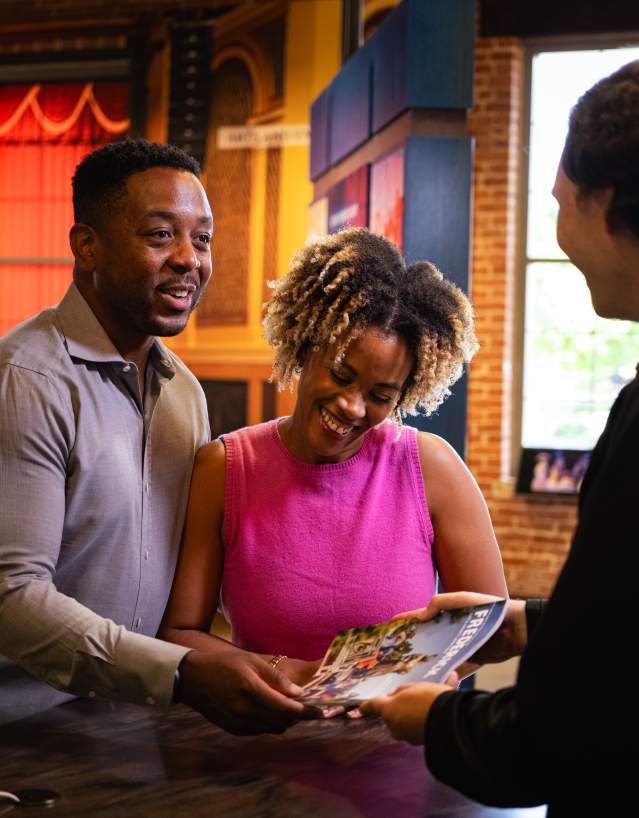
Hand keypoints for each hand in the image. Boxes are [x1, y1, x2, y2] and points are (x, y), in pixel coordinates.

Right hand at [179, 648, 319, 734]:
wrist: (192, 679)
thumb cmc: (224, 664)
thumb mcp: (251, 661)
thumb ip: (276, 678)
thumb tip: (298, 693)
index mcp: (252, 691)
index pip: (286, 708)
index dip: (306, 712)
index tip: (320, 712)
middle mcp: (245, 711)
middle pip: (282, 721)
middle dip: (297, 716)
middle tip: (307, 707)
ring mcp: (238, 723)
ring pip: (272, 728)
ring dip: (284, 720)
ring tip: (289, 707)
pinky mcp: (233, 729)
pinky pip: (259, 730)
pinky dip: (269, 723)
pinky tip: (270, 710)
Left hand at [360, 682, 451, 744]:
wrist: (450, 720)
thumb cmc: (429, 700)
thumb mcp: (413, 687)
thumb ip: (400, 692)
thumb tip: (394, 697)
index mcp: (389, 710)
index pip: (373, 706)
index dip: (366, 706)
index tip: (359, 708)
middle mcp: (395, 726)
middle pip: (393, 714)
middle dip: (401, 706)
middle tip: (415, 696)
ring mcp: (407, 736)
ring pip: (407, 720)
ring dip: (415, 712)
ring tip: (432, 701)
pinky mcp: (419, 741)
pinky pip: (418, 726)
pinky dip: (425, 718)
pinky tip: (438, 709)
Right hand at [395, 593, 526, 665]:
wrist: (518, 628)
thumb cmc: (490, 608)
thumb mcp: (462, 599)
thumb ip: (440, 603)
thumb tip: (420, 616)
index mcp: (448, 614)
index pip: (421, 616)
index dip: (406, 620)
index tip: (389, 625)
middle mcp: (452, 630)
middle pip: (429, 639)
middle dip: (414, 646)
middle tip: (396, 655)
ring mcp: (462, 645)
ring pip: (441, 657)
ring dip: (430, 663)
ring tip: (413, 673)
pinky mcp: (474, 659)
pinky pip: (458, 670)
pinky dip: (450, 675)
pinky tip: (437, 682)